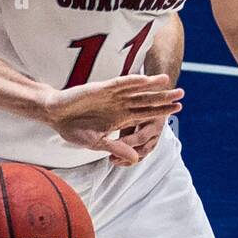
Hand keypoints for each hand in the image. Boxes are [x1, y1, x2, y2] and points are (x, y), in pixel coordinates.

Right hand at [47, 74, 182, 165]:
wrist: (55, 114)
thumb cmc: (73, 129)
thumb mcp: (96, 142)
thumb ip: (116, 147)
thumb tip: (135, 158)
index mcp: (119, 118)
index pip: (145, 114)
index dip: (161, 111)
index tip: (177, 108)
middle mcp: (119, 105)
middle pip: (145, 100)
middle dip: (163, 97)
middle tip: (181, 93)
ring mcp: (111, 96)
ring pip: (136, 90)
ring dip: (151, 86)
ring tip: (167, 80)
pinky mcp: (101, 88)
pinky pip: (120, 84)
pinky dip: (132, 81)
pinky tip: (145, 79)